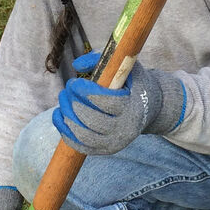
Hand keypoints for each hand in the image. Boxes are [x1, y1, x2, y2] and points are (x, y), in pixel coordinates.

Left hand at [52, 51, 184, 155]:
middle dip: (73, 104)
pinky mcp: (105, 150)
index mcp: (133, 107)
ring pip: (84, 136)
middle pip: (93, 121)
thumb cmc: (134, 83)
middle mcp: (126, 129)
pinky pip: (81, 146)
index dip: (85, 92)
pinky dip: (65, 132)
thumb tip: (77, 65)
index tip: (74, 82)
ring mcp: (115, 143)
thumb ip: (101, 60)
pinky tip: (59, 116)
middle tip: (67, 90)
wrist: (150, 108)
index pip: (106, 103)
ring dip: (67, 117)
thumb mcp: (125, 66)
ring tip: (62, 101)